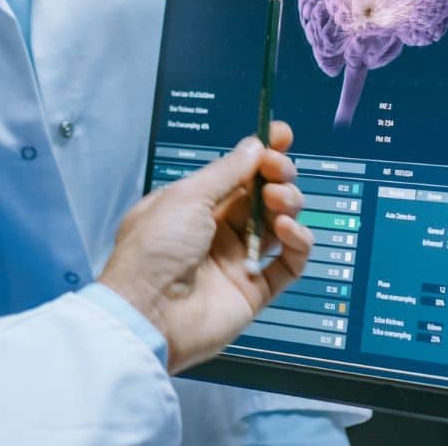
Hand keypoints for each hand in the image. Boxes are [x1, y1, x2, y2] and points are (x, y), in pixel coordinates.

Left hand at [98, 121, 311, 373]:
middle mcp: (216, 228)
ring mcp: (237, 259)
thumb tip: (254, 146)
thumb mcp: (186, 197)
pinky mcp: (255, 290)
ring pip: (278, 225)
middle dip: (276, 176)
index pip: (235, 173)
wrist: (149, 312)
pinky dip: (297, 243)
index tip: (282, 135)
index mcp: (193, 203)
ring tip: (279, 202)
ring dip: (287, 205)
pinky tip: (289, 230)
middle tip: (279, 171)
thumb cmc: (154, 248)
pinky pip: (289, 264)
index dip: (261, 154)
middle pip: (260, 195)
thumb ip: (226, 173)